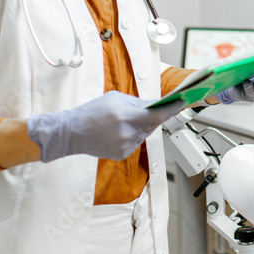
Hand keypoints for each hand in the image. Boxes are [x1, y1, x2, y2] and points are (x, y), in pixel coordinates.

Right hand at [27, 91, 183, 161]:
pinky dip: (133, 136)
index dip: (171, 110)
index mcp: (125, 115)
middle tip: (152, 109)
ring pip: (144, 134)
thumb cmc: (92, 112)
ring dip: (142, 127)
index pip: (156, 115)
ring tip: (125, 121)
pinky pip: (136, 143)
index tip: (181, 103)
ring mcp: (125, 146)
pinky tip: (119, 132)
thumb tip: (156, 103)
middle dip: (154, 117)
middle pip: (152, 125)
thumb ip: (137, 102)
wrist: (72, 132)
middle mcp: (127, 133)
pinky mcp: (122, 155)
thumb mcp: (115, 98)